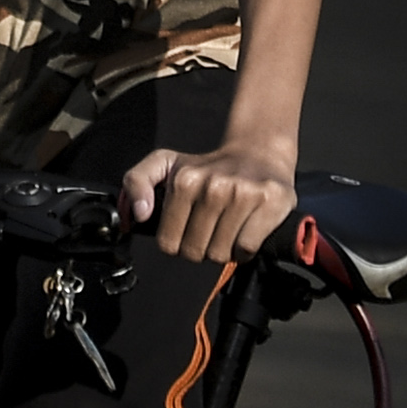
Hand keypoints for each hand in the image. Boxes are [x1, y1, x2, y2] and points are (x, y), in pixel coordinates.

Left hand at [117, 136, 296, 266]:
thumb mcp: (164, 165)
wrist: (258, 153)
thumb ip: (136, 182)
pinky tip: (245, 230)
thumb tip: (138, 215)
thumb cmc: (208, 167)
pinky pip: (246, 250)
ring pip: (220, 254)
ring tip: (227, 227)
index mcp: (185, 180)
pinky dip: (244, 249)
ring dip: (223, 249)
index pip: (168, 243)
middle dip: (200, 246)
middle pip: (194, 251)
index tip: (188, 226)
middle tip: (210, 227)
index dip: (177, 241)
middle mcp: (214, 186)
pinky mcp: (270, 202)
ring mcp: (244, 194)